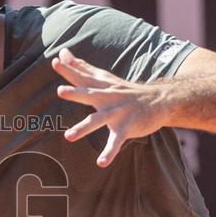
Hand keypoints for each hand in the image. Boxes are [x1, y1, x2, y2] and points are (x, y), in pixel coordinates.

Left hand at [52, 48, 167, 166]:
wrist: (160, 101)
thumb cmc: (124, 91)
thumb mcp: (104, 78)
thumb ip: (81, 67)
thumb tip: (62, 53)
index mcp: (101, 87)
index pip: (83, 77)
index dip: (70, 70)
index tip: (56, 61)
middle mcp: (108, 98)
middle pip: (90, 95)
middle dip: (76, 93)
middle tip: (60, 91)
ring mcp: (117, 113)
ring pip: (99, 120)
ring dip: (84, 128)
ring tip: (68, 137)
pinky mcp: (126, 128)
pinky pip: (116, 141)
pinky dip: (109, 152)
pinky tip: (101, 163)